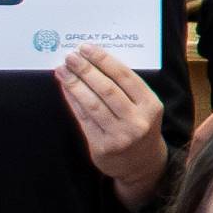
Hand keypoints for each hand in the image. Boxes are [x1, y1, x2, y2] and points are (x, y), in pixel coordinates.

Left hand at [56, 42, 171, 195]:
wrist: (142, 164)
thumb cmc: (140, 126)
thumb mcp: (144, 106)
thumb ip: (125, 87)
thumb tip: (93, 61)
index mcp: (151, 105)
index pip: (124, 76)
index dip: (103, 60)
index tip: (86, 48)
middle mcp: (137, 121)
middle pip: (107, 89)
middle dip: (86, 70)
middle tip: (70, 57)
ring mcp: (120, 136)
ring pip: (93, 104)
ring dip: (75, 84)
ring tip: (62, 70)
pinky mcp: (103, 147)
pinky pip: (84, 119)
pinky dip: (73, 101)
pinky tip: (66, 89)